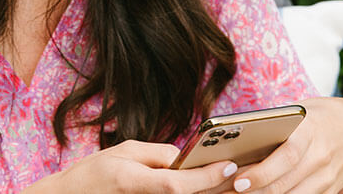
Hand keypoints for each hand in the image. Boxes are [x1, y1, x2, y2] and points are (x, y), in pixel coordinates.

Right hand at [24, 139, 238, 193]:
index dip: (204, 177)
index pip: (176, 184)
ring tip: (234, 181)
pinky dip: (196, 193)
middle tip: (246, 172)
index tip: (229, 165)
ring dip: (210, 192)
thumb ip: (159, 155)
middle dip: (218, 187)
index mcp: (134, 182)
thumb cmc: (96, 172)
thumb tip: (187, 160)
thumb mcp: (125, 151)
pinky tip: (213, 186)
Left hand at [227, 97, 342, 193]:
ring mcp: (328, 176)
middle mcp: (321, 155)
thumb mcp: (298, 113)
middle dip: (257, 191)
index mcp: (310, 130)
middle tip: (231, 192)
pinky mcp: (331, 189)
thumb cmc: (317, 116)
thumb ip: (275, 127)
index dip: (263, 172)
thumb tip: (239, 143)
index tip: (238, 180)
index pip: (286, 156)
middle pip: (286, 182)